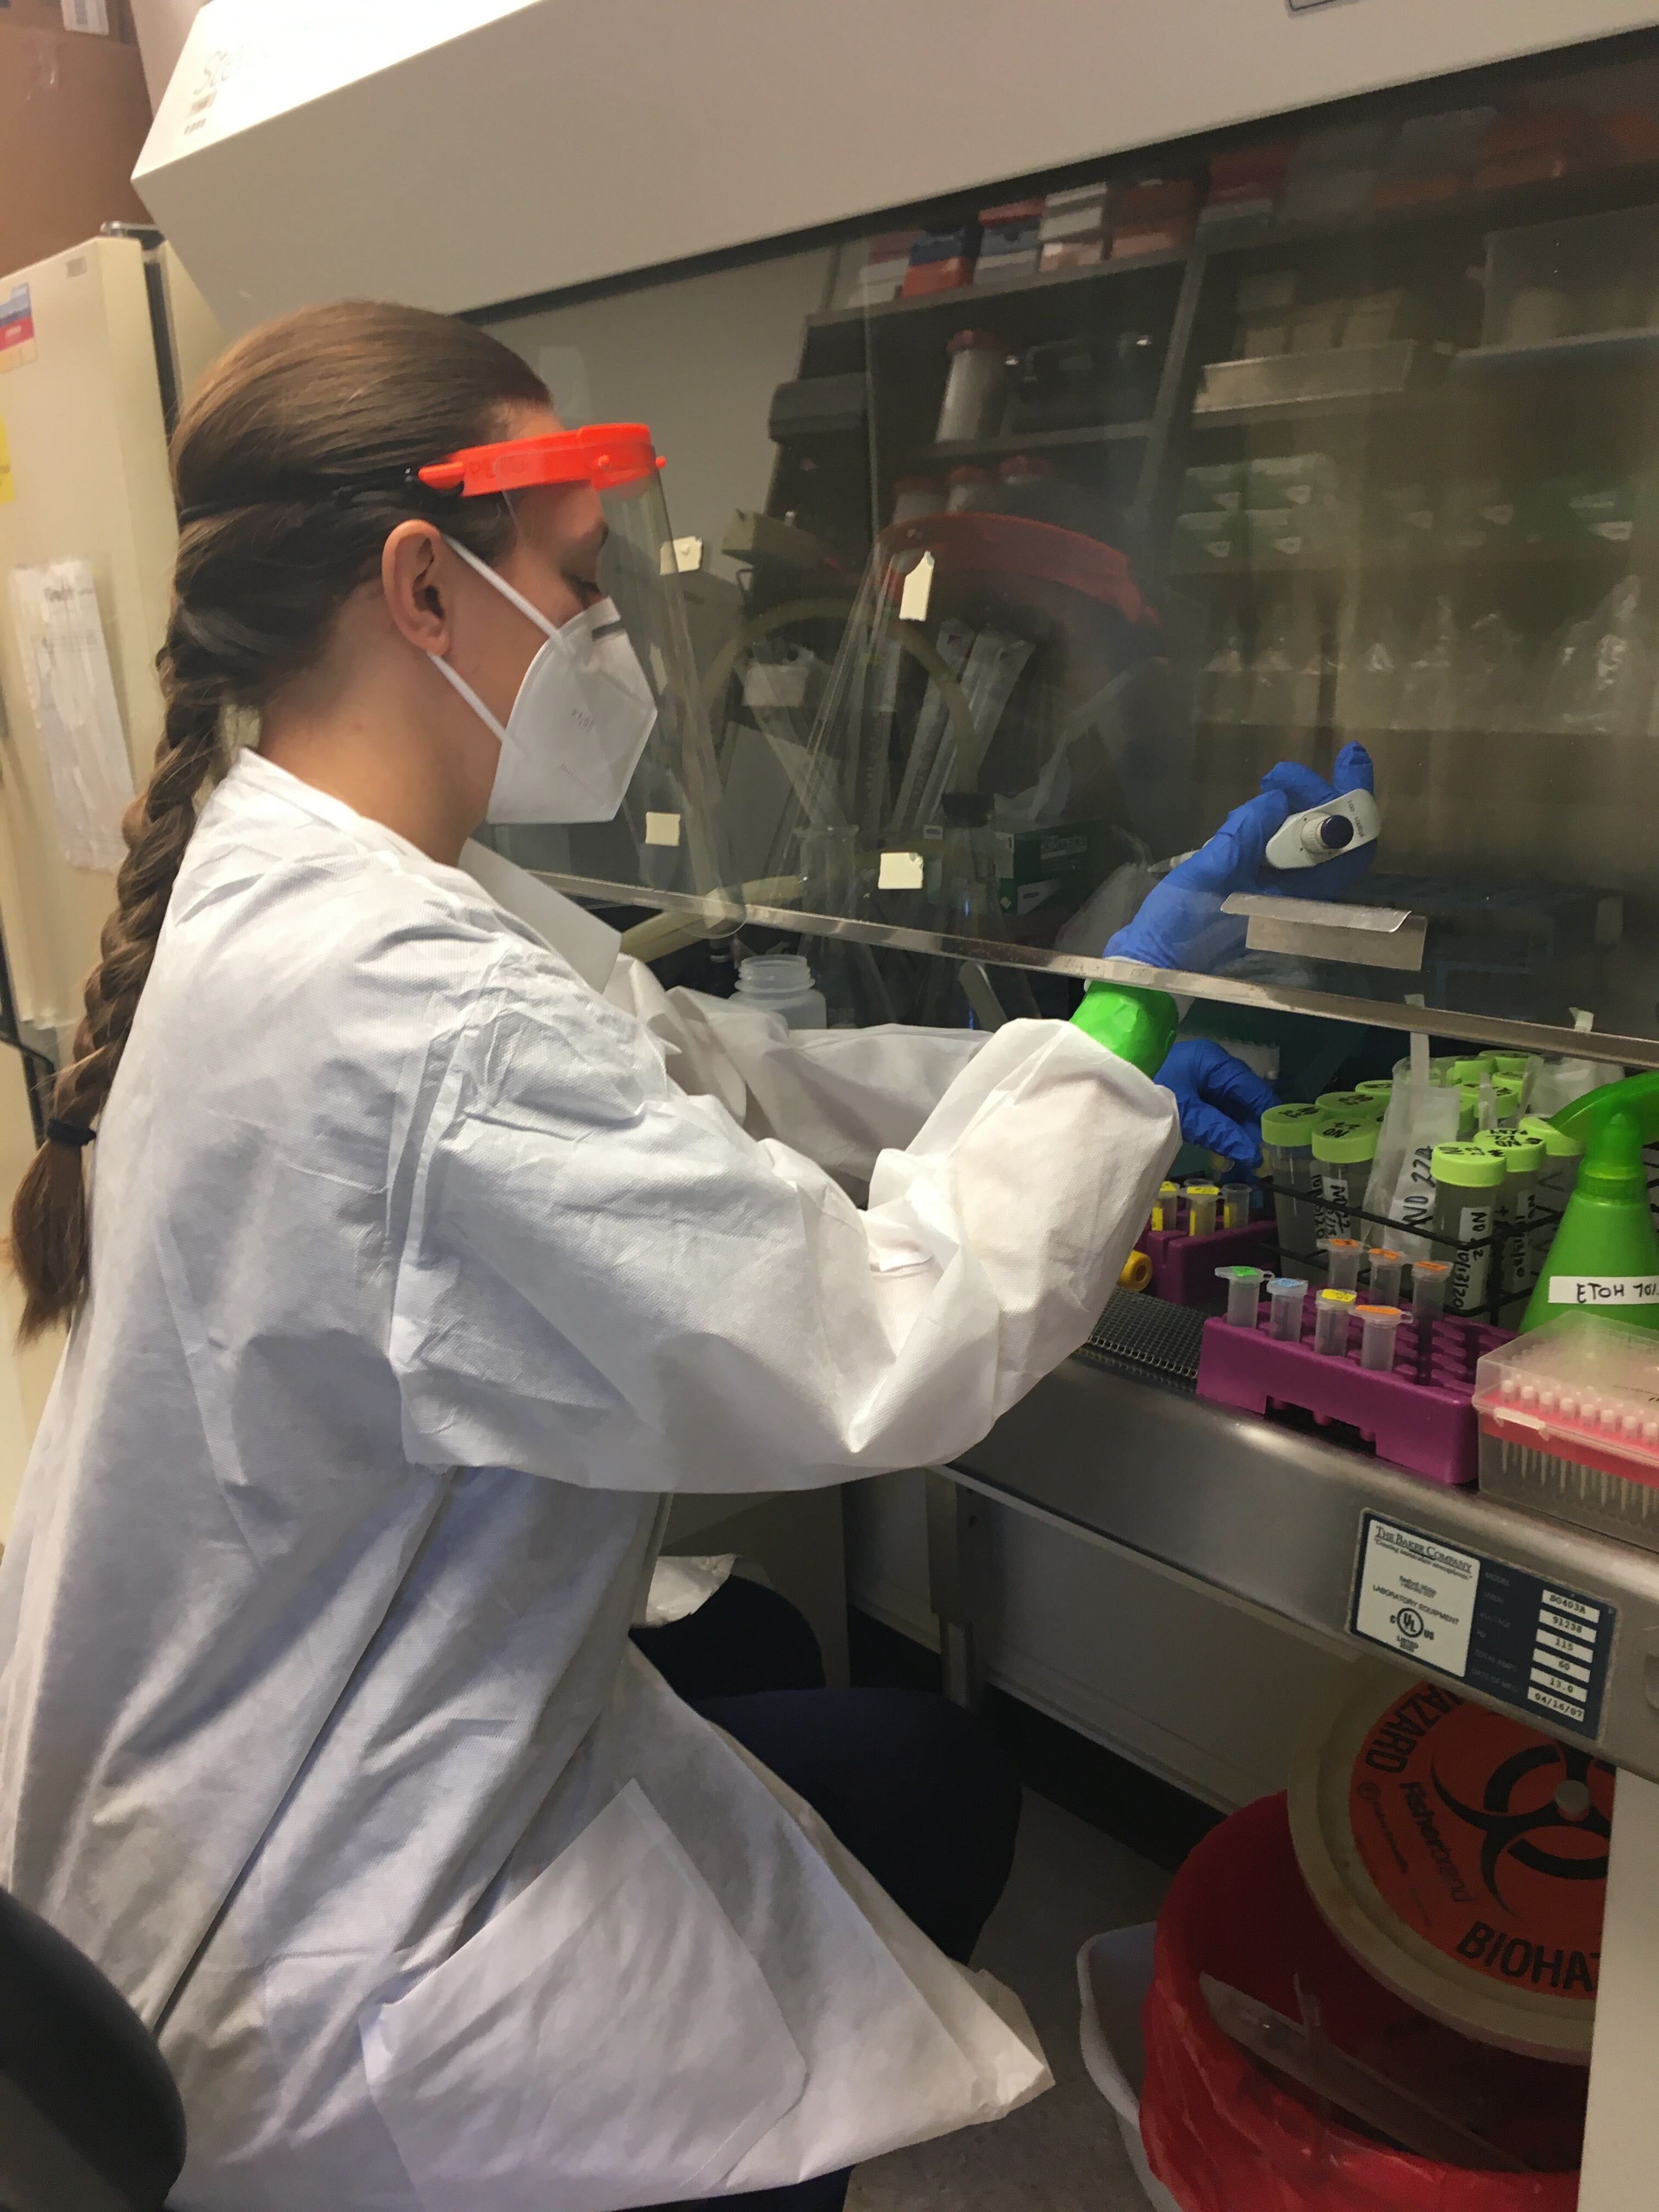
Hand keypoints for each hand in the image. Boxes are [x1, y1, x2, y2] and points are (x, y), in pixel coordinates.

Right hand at [1104, 743, 1374, 971]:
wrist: (1151, 962)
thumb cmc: (1178, 928)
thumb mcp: (1208, 876)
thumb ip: (1245, 836)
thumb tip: (1277, 799)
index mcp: (1298, 900)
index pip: (1349, 848)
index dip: (1355, 802)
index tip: (1347, 758)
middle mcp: (1298, 897)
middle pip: (1330, 838)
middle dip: (1312, 795)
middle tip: (1277, 774)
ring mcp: (1278, 893)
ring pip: (1304, 841)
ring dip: (1290, 808)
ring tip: (1262, 790)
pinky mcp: (1258, 889)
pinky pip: (1280, 851)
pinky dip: (1271, 827)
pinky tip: (1246, 818)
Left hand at [1156, 1039, 1276, 1172]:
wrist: (1106, 1087)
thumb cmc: (1147, 1091)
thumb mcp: (1187, 1114)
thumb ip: (1220, 1132)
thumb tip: (1252, 1154)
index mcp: (1213, 1060)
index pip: (1251, 1088)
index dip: (1265, 1115)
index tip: (1277, 1141)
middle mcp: (1209, 1064)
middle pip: (1241, 1096)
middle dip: (1252, 1126)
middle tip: (1260, 1157)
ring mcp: (1198, 1077)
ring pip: (1228, 1104)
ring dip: (1237, 1130)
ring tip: (1247, 1159)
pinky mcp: (1187, 1091)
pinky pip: (1213, 1109)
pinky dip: (1222, 1128)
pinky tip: (1228, 1148)